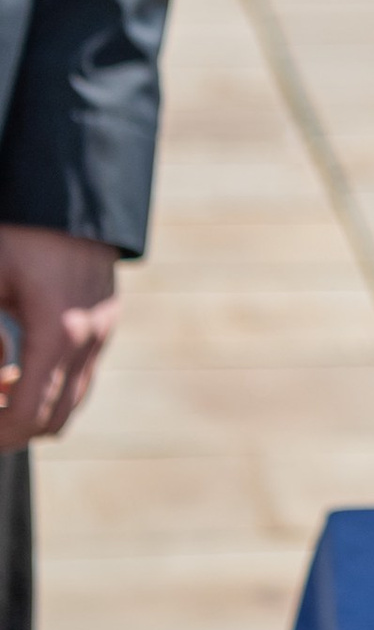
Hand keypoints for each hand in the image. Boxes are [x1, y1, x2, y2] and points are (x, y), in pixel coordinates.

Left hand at [0, 229, 117, 448]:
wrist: (73, 195)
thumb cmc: (20, 234)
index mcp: (57, 333)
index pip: (30, 414)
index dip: (0, 434)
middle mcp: (88, 340)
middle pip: (53, 420)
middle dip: (13, 430)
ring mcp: (103, 332)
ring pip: (72, 402)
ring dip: (34, 408)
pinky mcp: (107, 322)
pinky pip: (81, 375)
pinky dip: (51, 386)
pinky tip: (19, 367)